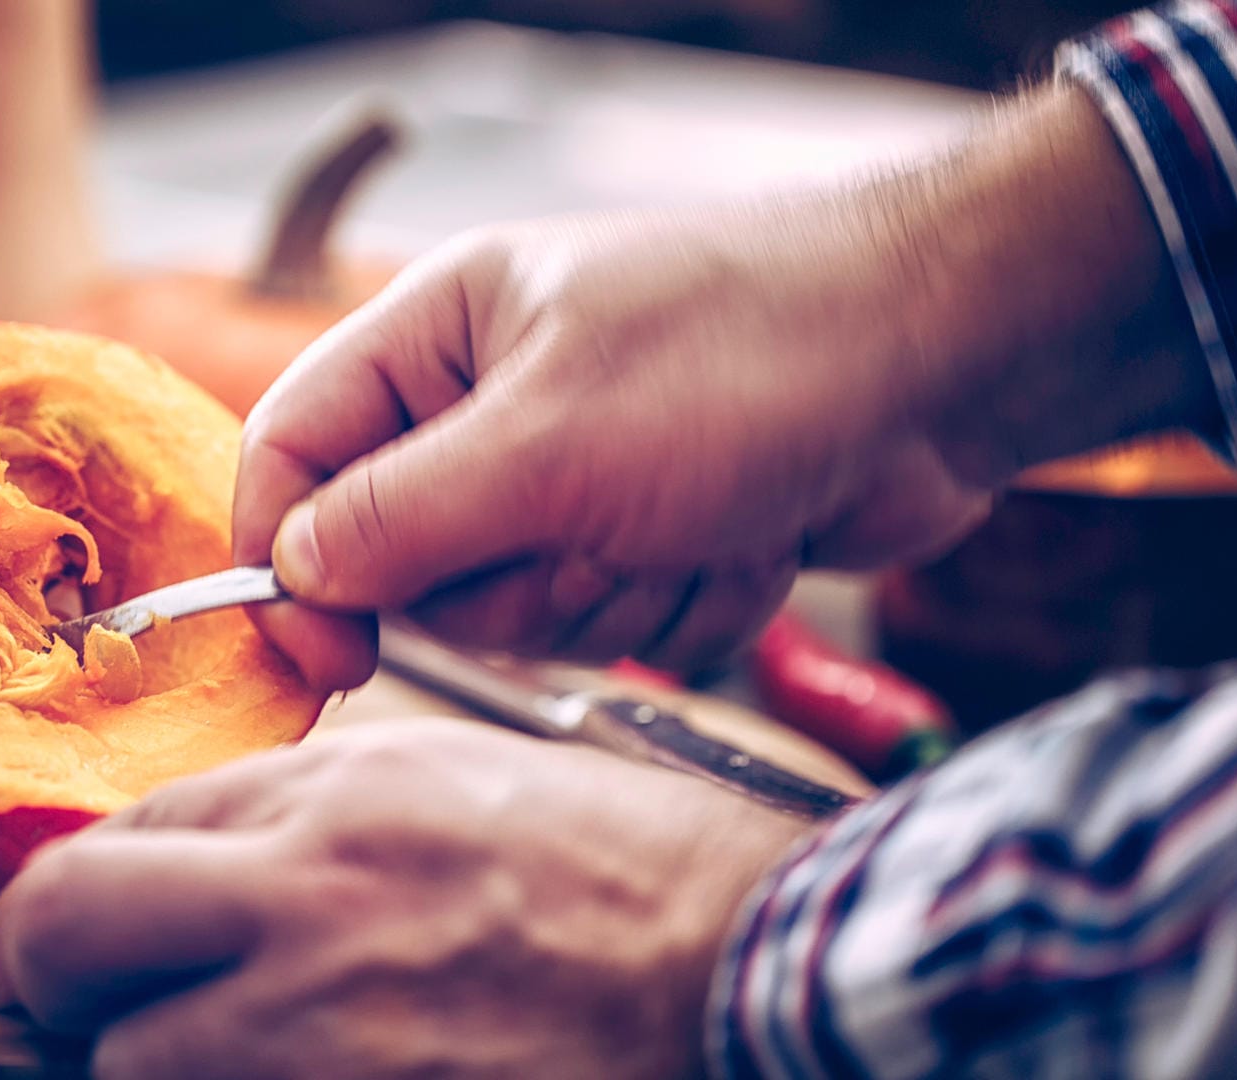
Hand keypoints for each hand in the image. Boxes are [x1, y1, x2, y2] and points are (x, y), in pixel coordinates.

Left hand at [0, 720, 809, 1079]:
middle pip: (77, 929)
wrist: (755, 976)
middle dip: (39, 963)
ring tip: (196, 1046)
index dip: (70, 889)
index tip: (45, 931)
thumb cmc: (633, 872)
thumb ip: (320, 807)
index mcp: (344, 798)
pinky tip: (271, 1073)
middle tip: (32, 988)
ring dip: (142, 1056)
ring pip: (132, 1061)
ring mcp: (329, 1033)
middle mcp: (314, 901)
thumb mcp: (468, 780)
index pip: (135, 831)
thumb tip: (197, 860)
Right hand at [235, 86, 1210, 688]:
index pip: (297, 451)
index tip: (326, 653)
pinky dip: (688, 598)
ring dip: (615, 591)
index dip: (289, 558)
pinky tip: (749, 530)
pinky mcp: (657, 532)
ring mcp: (581, 474)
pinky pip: (617, 624)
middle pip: (410, 563)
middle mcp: (495, 407)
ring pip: (520, 613)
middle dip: (513, 581)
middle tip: (593, 530)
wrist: (947, 366)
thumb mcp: (549, 443)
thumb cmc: (748, 357)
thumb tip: (296, 574)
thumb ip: (403, 519)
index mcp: (441, 337)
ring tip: (692, 514)